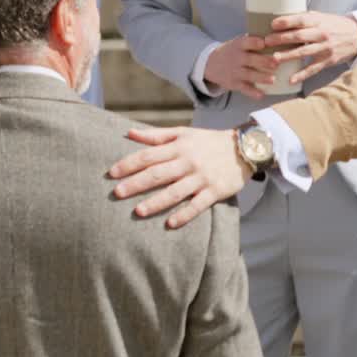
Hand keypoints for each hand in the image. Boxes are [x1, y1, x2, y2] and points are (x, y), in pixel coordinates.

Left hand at [109, 127, 252, 228]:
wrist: (245, 148)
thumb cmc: (209, 141)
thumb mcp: (184, 132)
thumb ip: (157, 135)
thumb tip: (130, 133)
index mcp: (179, 147)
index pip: (149, 155)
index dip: (129, 164)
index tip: (112, 173)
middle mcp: (188, 162)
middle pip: (158, 174)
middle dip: (136, 184)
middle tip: (117, 193)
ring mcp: (202, 178)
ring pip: (175, 192)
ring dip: (156, 202)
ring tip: (138, 211)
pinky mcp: (215, 191)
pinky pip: (197, 205)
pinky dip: (184, 214)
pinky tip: (170, 223)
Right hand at [203, 35, 277, 99]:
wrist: (211, 63)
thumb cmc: (232, 51)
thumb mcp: (238, 42)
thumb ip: (253, 41)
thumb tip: (276, 36)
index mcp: (239, 45)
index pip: (248, 42)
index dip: (256, 43)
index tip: (264, 43)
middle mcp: (236, 58)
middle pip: (251, 59)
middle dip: (264, 61)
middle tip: (276, 63)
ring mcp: (235, 71)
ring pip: (249, 75)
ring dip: (261, 77)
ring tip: (273, 80)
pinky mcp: (234, 83)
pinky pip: (244, 89)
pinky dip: (252, 92)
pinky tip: (261, 95)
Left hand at [264, 11, 356, 83]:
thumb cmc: (335, 25)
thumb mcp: (323, 17)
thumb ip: (305, 18)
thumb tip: (282, 19)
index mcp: (319, 21)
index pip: (301, 20)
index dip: (287, 22)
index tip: (273, 24)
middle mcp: (322, 34)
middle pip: (299, 36)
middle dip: (281, 39)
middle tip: (266, 41)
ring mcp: (325, 48)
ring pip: (304, 52)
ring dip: (288, 55)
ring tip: (274, 58)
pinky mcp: (328, 61)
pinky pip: (313, 69)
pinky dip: (301, 75)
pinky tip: (290, 79)